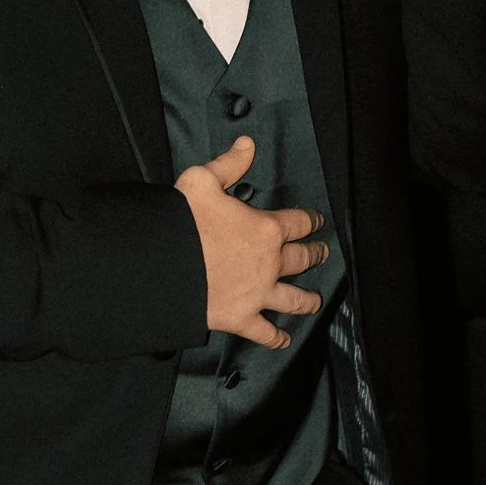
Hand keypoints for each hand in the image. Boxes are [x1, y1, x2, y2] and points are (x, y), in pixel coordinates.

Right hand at [176, 136, 330, 348]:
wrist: (163, 268)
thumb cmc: (182, 223)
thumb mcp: (202, 180)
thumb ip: (228, 163)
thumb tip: (247, 145)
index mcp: (265, 229)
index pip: (298, 222)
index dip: (310, 220)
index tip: (316, 220)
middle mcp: (269, 263)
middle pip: (301, 259)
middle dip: (315, 254)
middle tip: (322, 253)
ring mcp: (258, 293)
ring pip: (292, 298)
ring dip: (307, 299)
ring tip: (316, 300)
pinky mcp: (241, 317)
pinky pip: (264, 331)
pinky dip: (276, 337)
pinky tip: (284, 339)